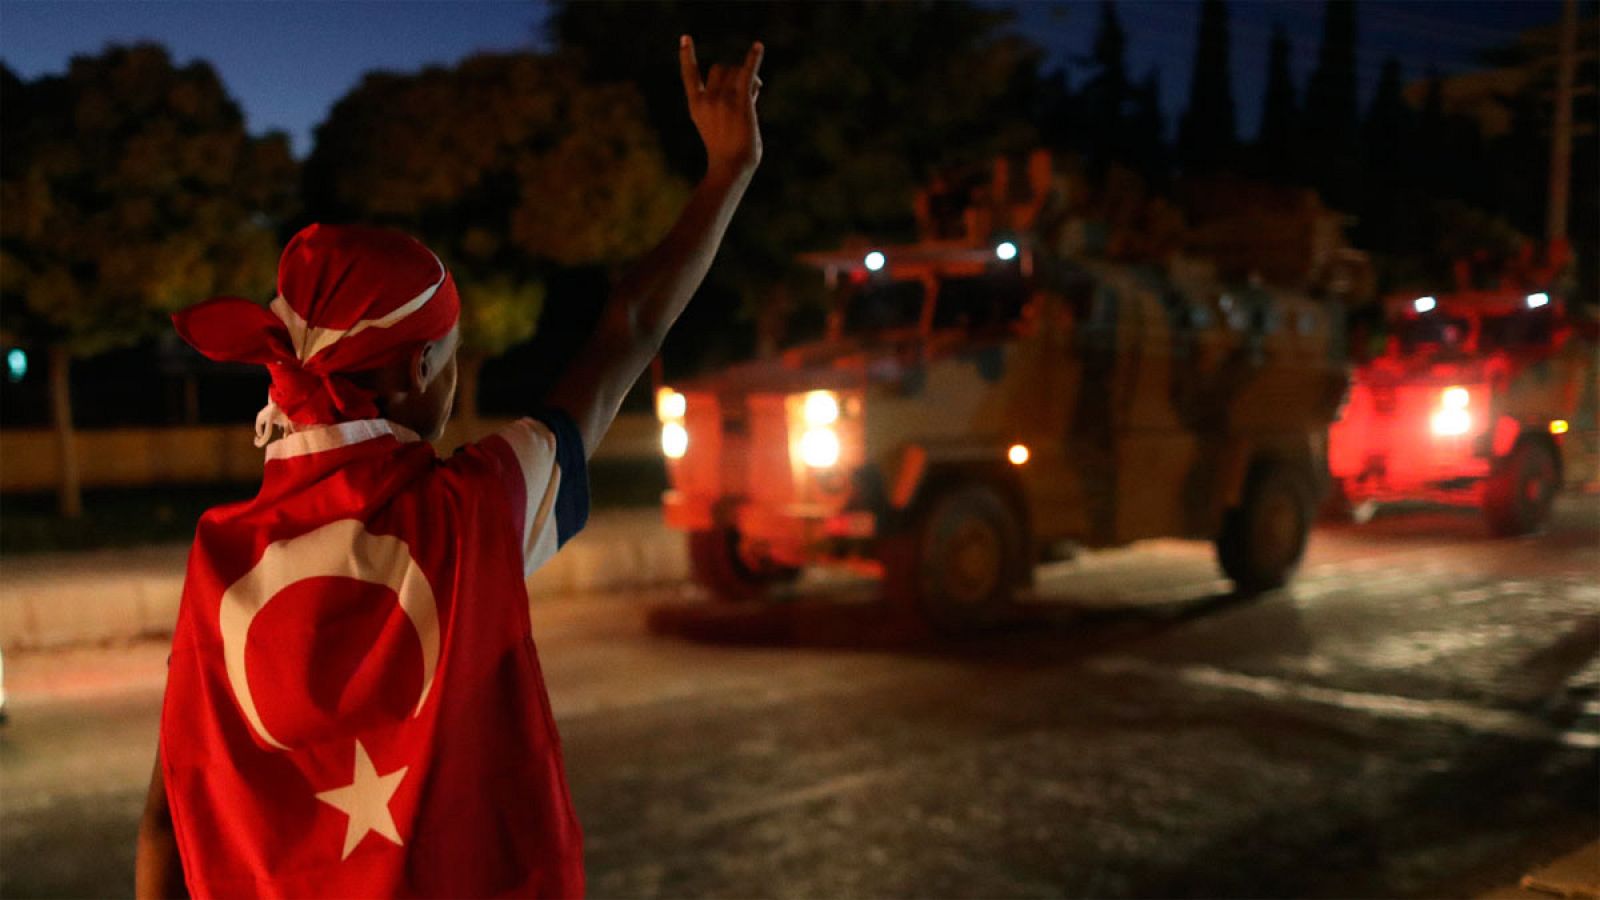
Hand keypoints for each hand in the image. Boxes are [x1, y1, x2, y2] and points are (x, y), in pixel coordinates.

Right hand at [679, 35, 762, 179]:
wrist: (731, 167)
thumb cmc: (728, 155)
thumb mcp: (718, 127)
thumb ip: (728, 105)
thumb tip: (753, 84)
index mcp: (696, 106)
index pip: (689, 75)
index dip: (687, 56)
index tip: (685, 38)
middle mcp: (707, 99)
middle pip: (720, 68)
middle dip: (733, 74)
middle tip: (745, 91)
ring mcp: (723, 100)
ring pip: (736, 71)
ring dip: (747, 77)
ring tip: (754, 94)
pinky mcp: (740, 103)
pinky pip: (747, 73)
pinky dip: (754, 59)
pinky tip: (758, 46)